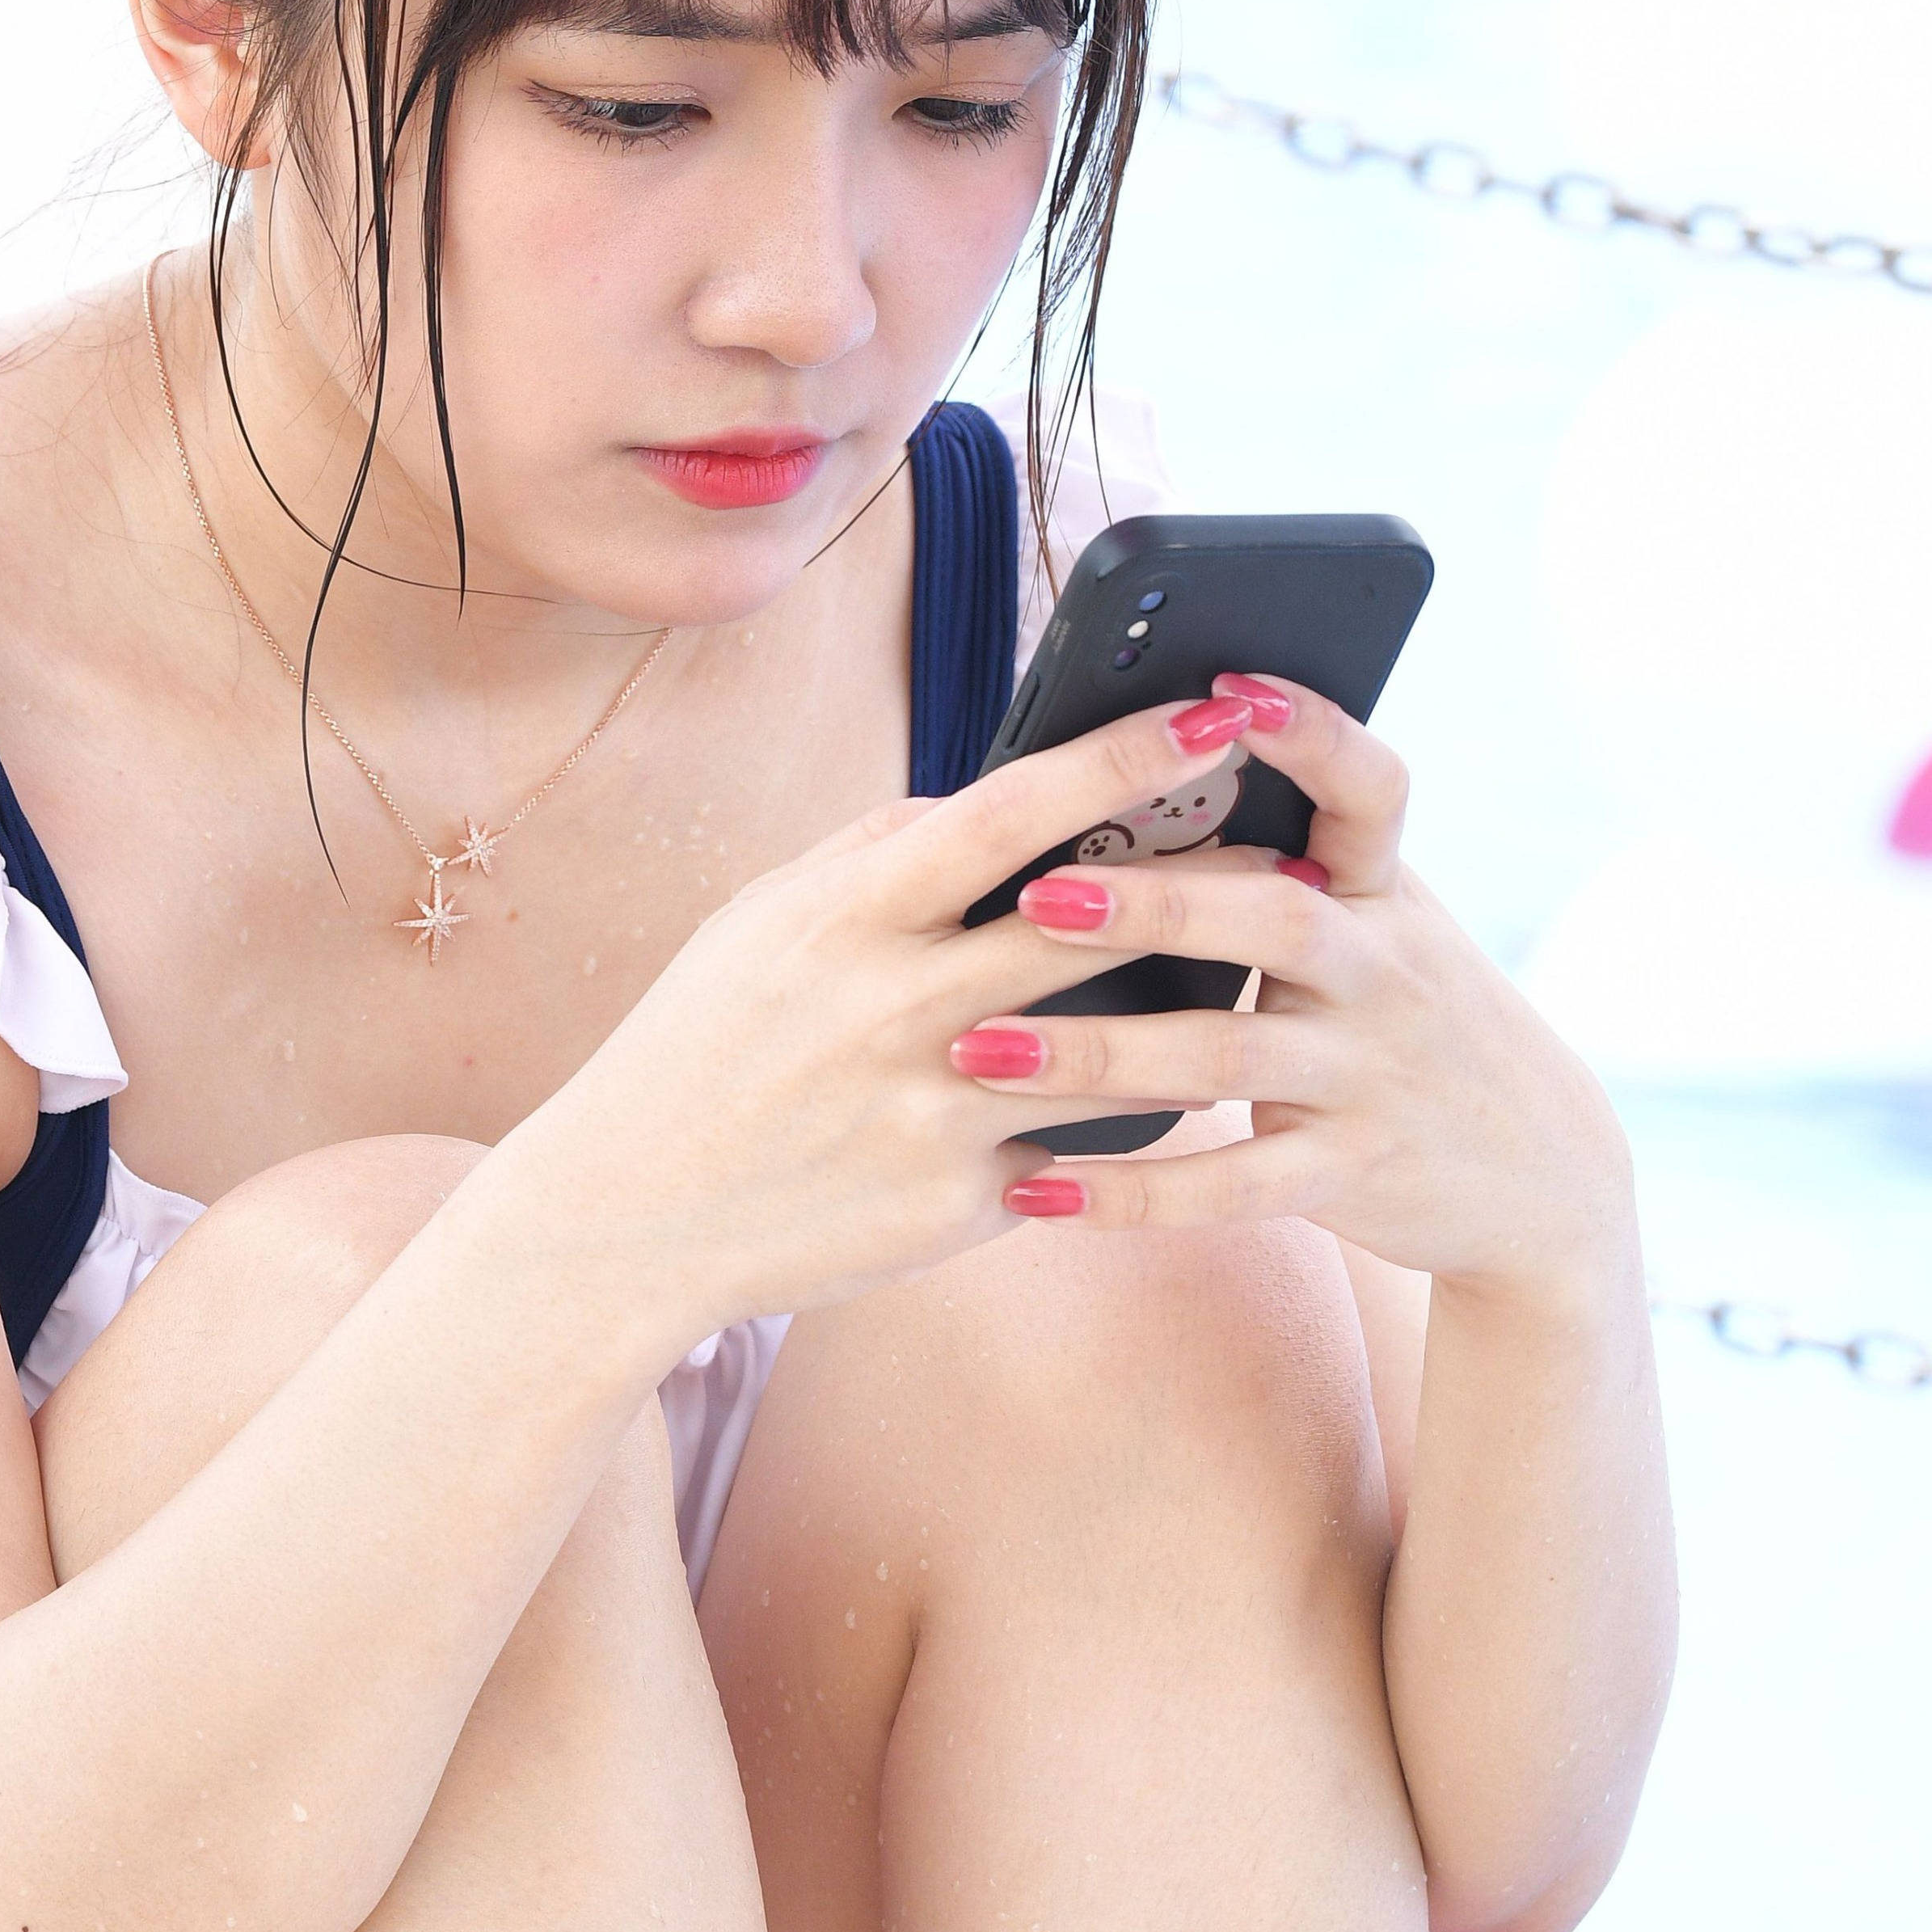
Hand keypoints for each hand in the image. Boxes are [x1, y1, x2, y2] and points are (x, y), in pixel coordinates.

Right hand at [509, 689, 1290, 1340]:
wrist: (632, 1217)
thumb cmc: (703, 1051)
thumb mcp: (761, 926)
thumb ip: (874, 854)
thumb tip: (983, 797)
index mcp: (849, 916)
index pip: (1012, 810)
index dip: (1124, 755)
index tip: (1215, 714)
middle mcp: (899, 1006)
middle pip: (1094, 927)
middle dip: (1209, 885)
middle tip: (1299, 858)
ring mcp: (936, 1110)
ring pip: (1117, 1053)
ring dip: (1200, 1019)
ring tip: (1262, 987)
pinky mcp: (958, 1203)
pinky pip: (1082, 1153)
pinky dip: (1129, 1126)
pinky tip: (1175, 1104)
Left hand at [963, 685, 1636, 1302]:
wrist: (1537, 1173)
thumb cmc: (1409, 1023)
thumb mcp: (1379, 930)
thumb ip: (1285, 869)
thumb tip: (1133, 781)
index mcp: (1384, 891)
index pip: (1369, 788)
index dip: (1311, 733)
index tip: (1229, 688)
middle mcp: (1384, 972)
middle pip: (1275, 920)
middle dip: (1154, 907)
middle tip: (1036, 897)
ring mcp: (1369, 1076)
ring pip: (1226, 1060)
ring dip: (1096, 1055)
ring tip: (978, 1049)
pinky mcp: (1349, 1172)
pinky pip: (1229, 1188)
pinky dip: (1127, 1194)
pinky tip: (1033, 1190)